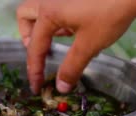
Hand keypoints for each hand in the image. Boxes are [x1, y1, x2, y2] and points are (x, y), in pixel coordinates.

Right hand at [17, 0, 135, 93]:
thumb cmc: (109, 14)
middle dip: (29, 38)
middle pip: (27, 17)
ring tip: (62, 44)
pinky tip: (76, 31)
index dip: (35, 70)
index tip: (37, 86)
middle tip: (42, 55)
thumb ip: (72, 67)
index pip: (34, 47)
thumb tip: (61, 87)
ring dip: (45, 29)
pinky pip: (57, 8)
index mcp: (48, 13)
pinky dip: (60, 22)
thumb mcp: (89, 45)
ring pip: (42, 11)